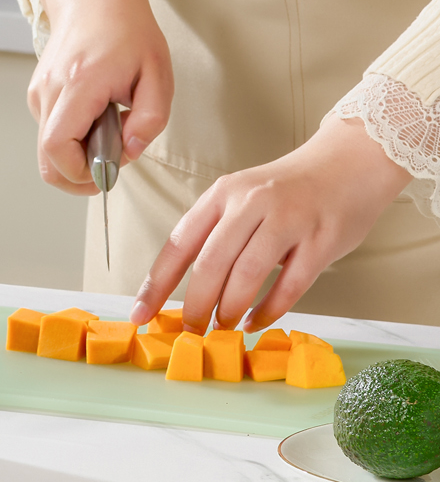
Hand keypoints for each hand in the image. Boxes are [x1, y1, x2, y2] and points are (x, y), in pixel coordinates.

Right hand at [31, 0, 173, 194]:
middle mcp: (51, 91)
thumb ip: (150, 119)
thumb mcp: (158, 74)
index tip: (108, 171)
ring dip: (79, 153)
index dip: (81, 173)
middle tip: (110, 162)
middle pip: (46, 159)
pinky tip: (95, 115)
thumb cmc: (127, 30)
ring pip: (48, 149)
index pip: (57, 149)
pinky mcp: (38, 94)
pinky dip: (73, 137)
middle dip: (79, 174)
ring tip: (108, 125)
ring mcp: (39, 93)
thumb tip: (130, 151)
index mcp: (80, 84)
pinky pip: (51, 132)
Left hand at [130, 117, 413, 332]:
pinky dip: (269, 310)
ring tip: (223, 327)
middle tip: (191, 330)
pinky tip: (256, 322)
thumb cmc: (288, 188)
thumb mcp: (241, 197)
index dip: (157, 284)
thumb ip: (215, 234)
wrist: (351, 160)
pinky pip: (290, 285)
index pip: (178, 244)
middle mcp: (251, 204)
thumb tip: (182, 287)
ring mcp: (288, 220)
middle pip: (210, 263)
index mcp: (222, 194)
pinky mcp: (321, 239)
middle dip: (196, 304)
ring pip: (247, 275)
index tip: (141, 313)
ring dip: (230, 308)